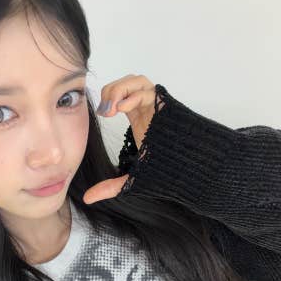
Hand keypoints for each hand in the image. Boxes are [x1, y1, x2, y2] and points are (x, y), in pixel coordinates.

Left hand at [83, 74, 158, 204]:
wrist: (192, 169)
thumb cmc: (167, 170)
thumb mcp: (132, 178)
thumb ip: (110, 186)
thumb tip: (87, 199)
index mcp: (139, 118)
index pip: (118, 96)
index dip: (106, 99)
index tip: (102, 115)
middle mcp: (147, 108)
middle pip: (125, 84)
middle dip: (111, 91)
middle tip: (105, 111)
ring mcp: (157, 105)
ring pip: (136, 81)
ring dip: (120, 89)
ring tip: (113, 109)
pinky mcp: (165, 105)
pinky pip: (148, 90)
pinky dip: (132, 95)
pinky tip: (121, 109)